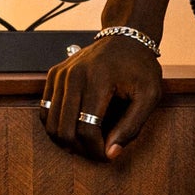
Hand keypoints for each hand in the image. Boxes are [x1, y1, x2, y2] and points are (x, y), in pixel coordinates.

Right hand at [40, 33, 162, 162]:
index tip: (106, 156)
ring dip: (66, 140)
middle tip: (96, 151)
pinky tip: (73, 128)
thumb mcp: (149, 96)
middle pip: (64, 129)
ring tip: (85, 142)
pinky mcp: (54, 74)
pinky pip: (45, 109)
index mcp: (98, 80)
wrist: (126, 38)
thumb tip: (110, 153)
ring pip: (51, 123)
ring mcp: (61, 74)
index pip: (87, 129)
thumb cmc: (140, 67)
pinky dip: (56, 125)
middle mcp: (74, 76)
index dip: (95, 150)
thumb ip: (132, 126)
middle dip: (80, 149)